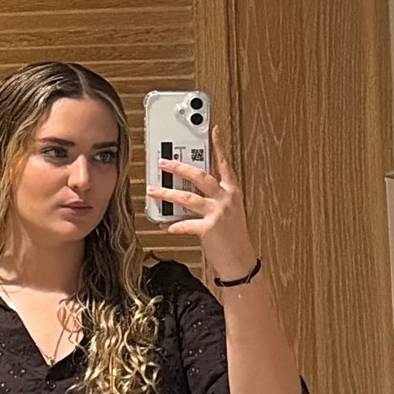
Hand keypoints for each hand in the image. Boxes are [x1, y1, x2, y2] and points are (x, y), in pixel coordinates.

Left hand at [158, 126, 257, 276]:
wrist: (240, 262)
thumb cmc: (233, 237)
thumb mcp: (229, 212)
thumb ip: (214, 198)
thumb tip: (189, 190)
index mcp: (232, 192)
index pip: (224, 164)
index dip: (218, 146)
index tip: (212, 131)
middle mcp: (226, 199)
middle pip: (200, 176)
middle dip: (179, 167)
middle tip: (163, 162)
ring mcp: (218, 213)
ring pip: (188, 197)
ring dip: (167, 193)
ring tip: (153, 191)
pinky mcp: (209, 228)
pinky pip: (184, 223)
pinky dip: (172, 225)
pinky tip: (163, 225)